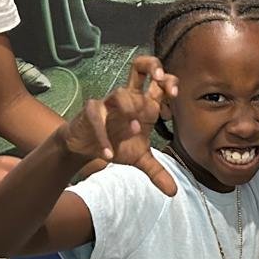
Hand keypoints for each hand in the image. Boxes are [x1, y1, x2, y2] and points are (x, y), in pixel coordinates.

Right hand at [61, 57, 178, 195]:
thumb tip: (173, 192)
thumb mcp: (139, 159)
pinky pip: (97, 119)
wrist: (84, 148)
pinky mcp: (90, 113)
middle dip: (154, 67)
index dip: (169, 82)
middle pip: (139, 66)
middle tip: (163, 82)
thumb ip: (157, 172)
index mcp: (143, 102)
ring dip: (131, 108)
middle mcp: (128, 97)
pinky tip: (109, 155)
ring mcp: (108, 103)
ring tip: (137, 130)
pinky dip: (104, 138)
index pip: (159, 81)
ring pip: (121, 93)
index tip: (174, 100)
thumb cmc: (115, 143)